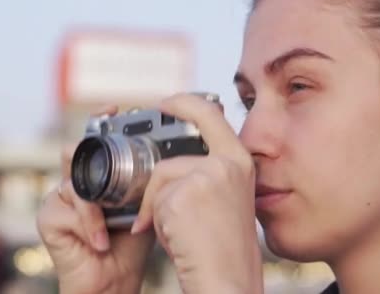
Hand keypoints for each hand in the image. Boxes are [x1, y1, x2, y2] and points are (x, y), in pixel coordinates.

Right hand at [36, 106, 155, 293]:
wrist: (114, 279)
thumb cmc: (131, 242)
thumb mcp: (146, 203)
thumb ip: (151, 179)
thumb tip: (178, 154)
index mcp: (98, 173)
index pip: (95, 138)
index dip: (100, 119)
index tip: (115, 108)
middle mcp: (76, 180)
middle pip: (77, 151)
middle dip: (94, 156)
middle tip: (114, 166)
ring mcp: (59, 197)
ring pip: (77, 181)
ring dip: (101, 205)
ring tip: (116, 223)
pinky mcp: (48, 217)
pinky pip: (70, 208)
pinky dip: (91, 226)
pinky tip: (102, 241)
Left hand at [130, 94, 262, 293]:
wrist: (227, 277)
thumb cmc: (224, 245)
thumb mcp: (227, 197)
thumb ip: (209, 170)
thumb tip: (175, 155)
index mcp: (240, 160)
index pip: (210, 113)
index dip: (184, 102)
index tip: (166, 103)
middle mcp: (227, 162)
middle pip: (175, 147)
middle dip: (154, 171)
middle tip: (139, 155)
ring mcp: (207, 176)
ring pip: (160, 176)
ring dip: (155, 204)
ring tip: (169, 227)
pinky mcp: (184, 194)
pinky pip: (155, 198)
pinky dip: (154, 219)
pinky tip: (172, 235)